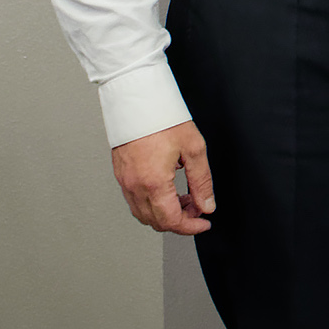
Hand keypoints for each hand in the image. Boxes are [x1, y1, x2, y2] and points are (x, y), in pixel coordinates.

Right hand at [110, 120, 214, 234]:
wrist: (137, 101)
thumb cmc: (163, 119)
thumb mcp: (194, 149)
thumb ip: (202, 181)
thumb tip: (207, 205)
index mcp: (153, 183)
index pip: (171, 221)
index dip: (190, 227)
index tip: (204, 224)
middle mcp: (135, 186)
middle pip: (156, 222)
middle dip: (180, 221)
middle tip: (198, 207)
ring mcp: (125, 182)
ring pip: (144, 214)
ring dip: (165, 213)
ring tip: (186, 196)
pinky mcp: (121, 175)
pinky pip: (135, 201)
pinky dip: (153, 203)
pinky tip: (169, 189)